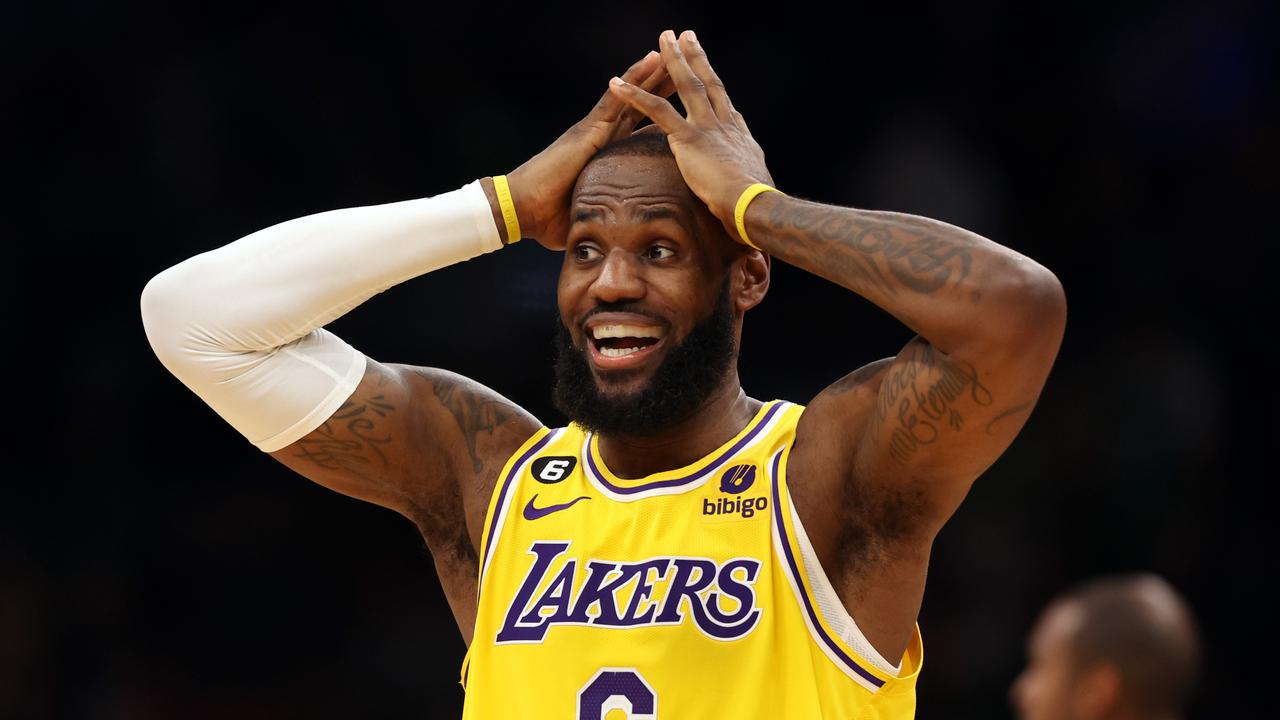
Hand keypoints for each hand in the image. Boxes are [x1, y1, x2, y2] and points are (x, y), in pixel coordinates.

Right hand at [508, 51, 676, 250]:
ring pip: (631, 95)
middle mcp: (600, 135)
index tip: (679, 102)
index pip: (637, 127)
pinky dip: (634, 79)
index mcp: (603, 153)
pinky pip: (617, 99)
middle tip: (686, 67)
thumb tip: (621, 235)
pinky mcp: (588, 129)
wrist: (522, 210)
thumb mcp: (590, 214)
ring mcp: (594, 129)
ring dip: (653, 74)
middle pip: (639, 105)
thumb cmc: (550, 218)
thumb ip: (607, 215)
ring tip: (673, 54)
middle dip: (660, 87)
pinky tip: (651, 60)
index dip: (658, 112)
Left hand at [606, 29, 774, 242]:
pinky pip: (656, 111)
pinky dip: (635, 96)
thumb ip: (745, 168)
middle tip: (685, 35)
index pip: (721, 99)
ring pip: (686, 85)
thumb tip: (749, 170)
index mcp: (736, 132)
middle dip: (694, 56)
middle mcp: (722, 122)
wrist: (753, 205)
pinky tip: (617, 84)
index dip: (712, 80)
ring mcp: (705, 127)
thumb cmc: (756, 203)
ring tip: (663, 38)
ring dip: (672, 60)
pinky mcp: (688, 138)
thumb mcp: (753, 179)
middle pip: (706, 82)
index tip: (705, 66)